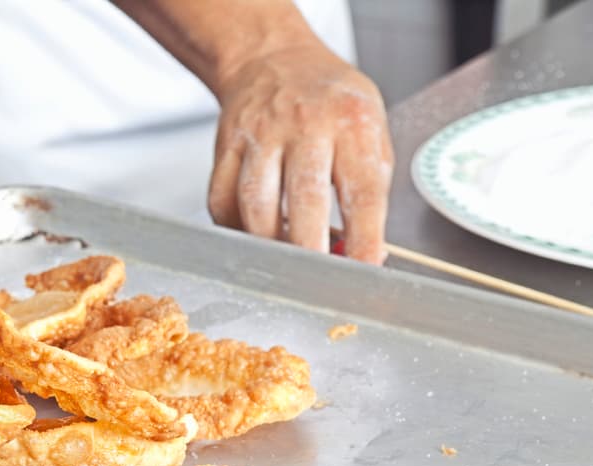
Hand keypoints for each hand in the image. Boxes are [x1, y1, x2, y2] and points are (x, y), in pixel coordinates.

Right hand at [208, 42, 393, 263]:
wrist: (273, 61)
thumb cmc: (329, 102)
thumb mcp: (370, 126)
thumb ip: (370, 184)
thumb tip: (366, 250)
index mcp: (350, 120)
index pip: (362, 188)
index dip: (365, 236)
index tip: (366, 269)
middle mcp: (304, 123)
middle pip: (304, 197)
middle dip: (311, 249)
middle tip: (319, 278)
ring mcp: (259, 134)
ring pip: (255, 203)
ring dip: (270, 243)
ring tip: (285, 261)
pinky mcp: (225, 146)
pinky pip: (222, 201)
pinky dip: (236, 230)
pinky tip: (253, 236)